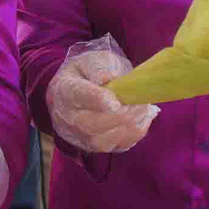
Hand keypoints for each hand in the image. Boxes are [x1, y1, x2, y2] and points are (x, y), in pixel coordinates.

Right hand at [46, 35, 158, 153]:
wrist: (75, 91)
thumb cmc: (86, 73)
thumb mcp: (92, 61)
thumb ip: (99, 67)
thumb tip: (109, 79)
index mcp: (66, 90)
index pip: (80, 96)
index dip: (99, 101)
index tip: (116, 103)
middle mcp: (67, 117)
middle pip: (94, 124)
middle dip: (123, 114)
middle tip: (141, 102)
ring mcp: (79, 135)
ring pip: (106, 140)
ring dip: (131, 125)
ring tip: (143, 108)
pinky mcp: (94, 147)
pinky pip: (117, 146)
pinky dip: (135, 133)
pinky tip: (142, 118)